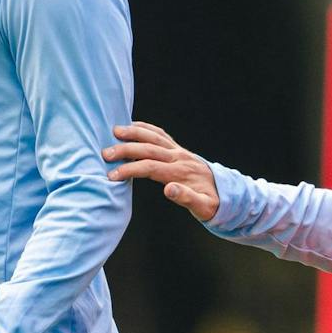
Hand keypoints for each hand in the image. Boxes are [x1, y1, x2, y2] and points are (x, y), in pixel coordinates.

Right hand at [103, 121, 220, 221]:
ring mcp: (179, 151)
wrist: (226, 192)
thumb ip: (186, 198)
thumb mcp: (202, 207)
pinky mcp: (178, 149)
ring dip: (134, 132)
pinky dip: (146, 128)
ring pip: (154, 136)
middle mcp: (179, 158)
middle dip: (126, 149)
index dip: (130, 170)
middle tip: (105, 153)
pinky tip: (133, 126)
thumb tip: (168, 189)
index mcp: (181, 173)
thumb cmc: (211, 203)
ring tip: (115, 131)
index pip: (151, 167)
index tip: (113, 175)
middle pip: (148, 149)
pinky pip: (161, 134)